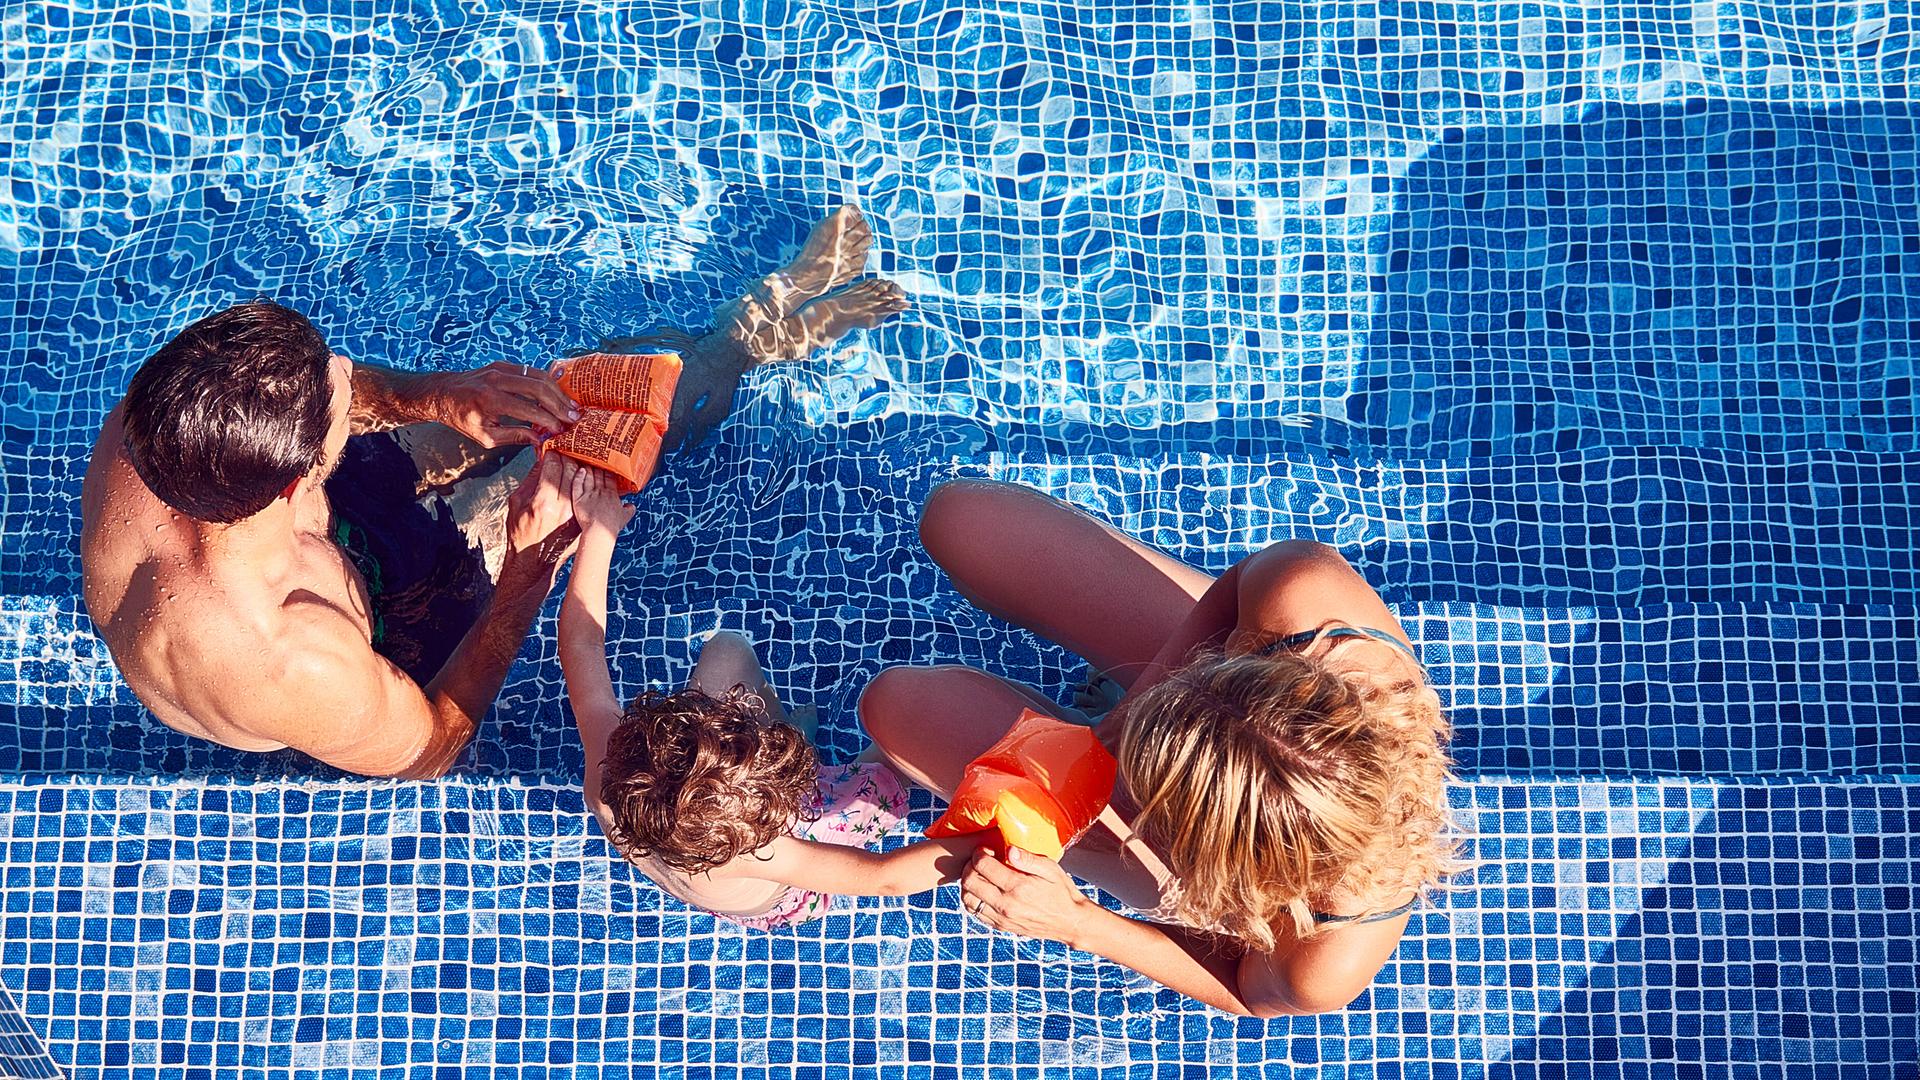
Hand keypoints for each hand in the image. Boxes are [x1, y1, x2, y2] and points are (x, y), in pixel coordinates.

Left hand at [425, 361, 580, 447]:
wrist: (443, 393)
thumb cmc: (463, 418)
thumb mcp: (485, 436)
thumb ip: (514, 436)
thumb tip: (539, 439)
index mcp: (490, 400)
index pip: (529, 410)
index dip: (548, 421)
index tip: (561, 430)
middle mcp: (497, 380)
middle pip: (538, 388)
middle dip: (559, 404)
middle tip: (574, 416)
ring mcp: (500, 369)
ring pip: (538, 375)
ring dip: (557, 391)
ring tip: (570, 405)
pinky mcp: (503, 364)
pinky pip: (531, 371)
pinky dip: (547, 382)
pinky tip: (557, 394)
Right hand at [504, 454, 581, 574]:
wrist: (533, 559)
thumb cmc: (521, 531)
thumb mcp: (517, 502)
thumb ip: (531, 479)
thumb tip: (543, 459)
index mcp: (544, 502)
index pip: (554, 466)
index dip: (552, 454)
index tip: (551, 450)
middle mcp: (563, 507)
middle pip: (571, 470)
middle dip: (567, 457)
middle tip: (563, 453)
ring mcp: (576, 513)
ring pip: (583, 480)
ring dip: (579, 468)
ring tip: (574, 462)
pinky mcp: (582, 518)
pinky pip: (588, 494)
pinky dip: (586, 483)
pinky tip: (583, 478)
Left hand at [569, 462, 635, 538]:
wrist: (599, 531)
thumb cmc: (612, 525)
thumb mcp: (625, 517)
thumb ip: (629, 509)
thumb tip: (632, 506)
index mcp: (611, 494)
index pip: (610, 478)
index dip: (608, 470)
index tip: (607, 465)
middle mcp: (600, 491)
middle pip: (599, 475)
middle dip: (598, 467)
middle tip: (596, 460)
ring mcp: (588, 494)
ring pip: (588, 478)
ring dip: (588, 469)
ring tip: (588, 462)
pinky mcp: (578, 499)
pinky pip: (577, 484)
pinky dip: (579, 476)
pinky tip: (580, 470)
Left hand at [960, 846, 1095, 944]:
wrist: (1070, 922)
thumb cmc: (1061, 892)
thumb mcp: (1051, 869)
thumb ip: (1028, 859)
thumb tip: (1009, 850)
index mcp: (1018, 887)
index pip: (983, 866)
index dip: (979, 853)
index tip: (985, 849)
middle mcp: (1006, 904)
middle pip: (969, 882)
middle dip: (969, 866)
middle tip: (979, 860)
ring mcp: (1001, 918)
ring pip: (967, 899)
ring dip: (968, 884)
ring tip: (979, 875)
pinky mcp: (1000, 927)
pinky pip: (975, 913)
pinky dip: (972, 899)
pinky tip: (983, 890)